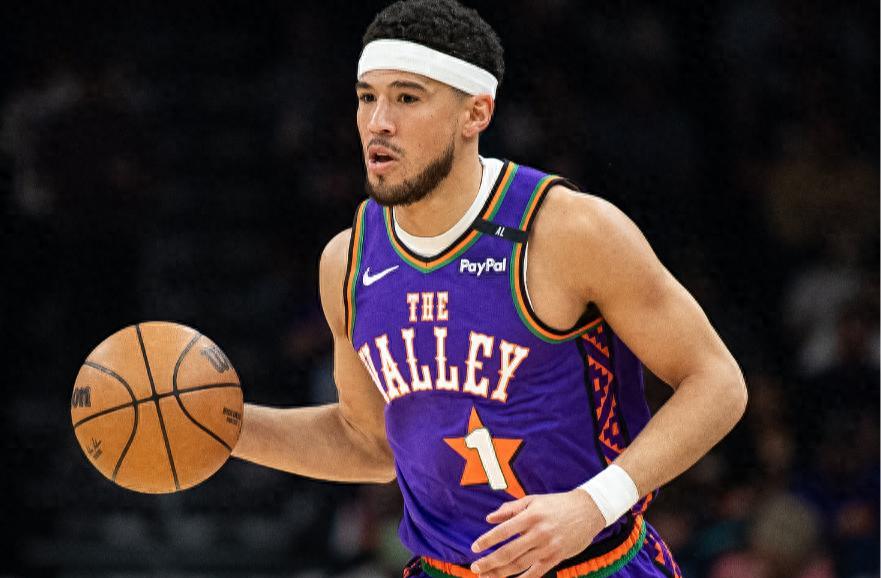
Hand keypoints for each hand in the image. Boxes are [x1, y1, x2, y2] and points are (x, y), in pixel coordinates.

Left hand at [470, 489, 604, 577]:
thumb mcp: (533, 500)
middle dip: (489, 562)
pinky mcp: (557, 557)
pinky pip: (536, 573)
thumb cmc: (557, 504)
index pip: (504, 531)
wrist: (588, 510)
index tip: (474, 547)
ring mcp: (548, 547)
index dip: (487, 540)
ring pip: (520, 565)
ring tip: (486, 576)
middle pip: (509, 552)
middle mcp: (539, 532)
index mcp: (531, 516)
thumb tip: (489, 518)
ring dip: (500, 573)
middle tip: (475, 568)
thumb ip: (510, 509)